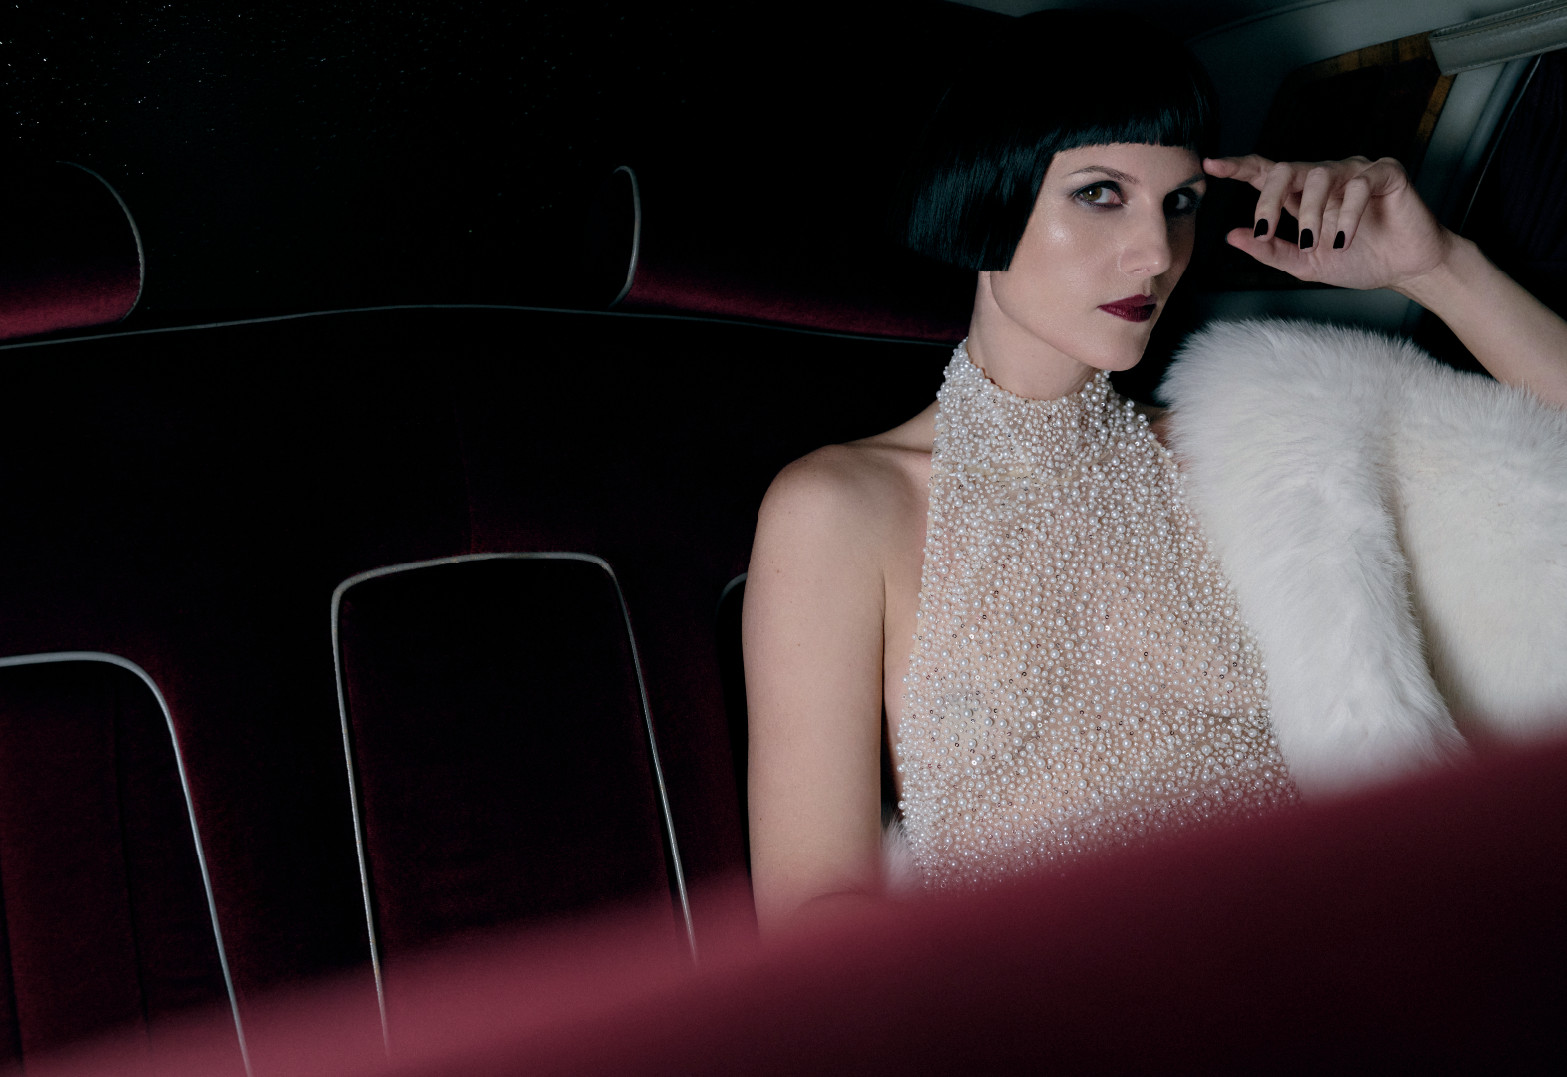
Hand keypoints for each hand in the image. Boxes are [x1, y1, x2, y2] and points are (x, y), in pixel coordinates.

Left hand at [1203, 155, 1454, 294]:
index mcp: (1302, 196)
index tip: (1211, 165)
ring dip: (1312, 215)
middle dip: (1269, 200)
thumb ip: (1270, 250)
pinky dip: (1347, 215)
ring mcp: (1355, 171)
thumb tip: (1232, 237)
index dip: (1238, 167)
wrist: (1404, 270)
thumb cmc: (1357, 260)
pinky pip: (1358, 184)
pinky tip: (1345, 238)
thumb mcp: (1304, 264)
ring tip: (1318, 244)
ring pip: (1320, 176)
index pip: (1265, 173)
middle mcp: (1325, 177)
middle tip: (1267, 231)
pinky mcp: (1384, 172)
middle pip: (1285, 169)